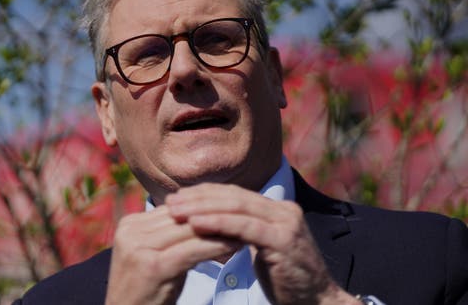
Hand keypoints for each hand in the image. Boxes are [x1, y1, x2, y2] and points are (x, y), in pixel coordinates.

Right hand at [105, 205, 240, 304]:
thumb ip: (173, 235)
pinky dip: (215, 246)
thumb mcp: (157, 256)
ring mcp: (139, 248)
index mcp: (130, 224)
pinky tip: (234, 246)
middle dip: (214, 216)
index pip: (174, 208)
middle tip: (243, 214)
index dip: (204, 207)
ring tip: (244, 228)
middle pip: (182, 217)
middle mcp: (131, 231)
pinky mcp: (152, 266)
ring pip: (189, 231)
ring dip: (219, 229)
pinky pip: (191, 250)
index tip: (232, 207)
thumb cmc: (147, 291)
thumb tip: (208, 216)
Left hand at [166, 183, 358, 304]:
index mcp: (276, 209)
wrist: (316, 302)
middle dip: (199, 198)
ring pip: (237, 208)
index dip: (204, 193)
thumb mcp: (259, 247)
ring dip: (203, 208)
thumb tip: (207, 219)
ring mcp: (286, 223)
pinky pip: (245, 228)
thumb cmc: (283, 278)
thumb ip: (241, 230)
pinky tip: (196, 224)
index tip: (177, 197)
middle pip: (233, 197)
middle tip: (170, 202)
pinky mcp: (283, 240)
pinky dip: (218, 223)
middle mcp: (283, 210)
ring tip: (177, 212)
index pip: (234, 194)